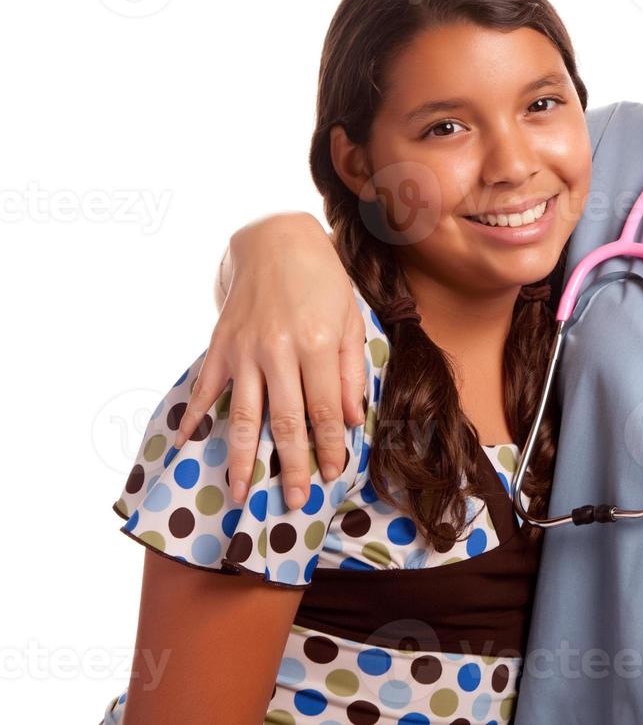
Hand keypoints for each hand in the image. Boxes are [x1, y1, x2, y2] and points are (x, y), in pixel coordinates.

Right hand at [174, 212, 362, 510]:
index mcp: (316, 345)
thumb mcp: (350, 319)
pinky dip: (197, 418)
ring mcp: (243, 350)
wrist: (275, 240)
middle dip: (292, 466)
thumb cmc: (322, 281)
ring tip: (242, 494)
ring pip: (243, 415)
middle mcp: (278, 351)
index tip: (334, 475)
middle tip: (296, 501)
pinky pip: (207, 389)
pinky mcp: (219, 345)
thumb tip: (353, 420)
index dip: (330, 447)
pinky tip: (189, 446)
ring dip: (242, 459)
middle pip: (285, 422)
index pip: (325, 411)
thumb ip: (351, 371)